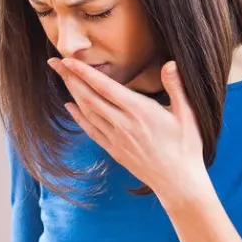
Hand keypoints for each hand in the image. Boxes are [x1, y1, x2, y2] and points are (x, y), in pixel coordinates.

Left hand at [50, 58, 208, 199]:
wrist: (178, 182)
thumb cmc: (186, 147)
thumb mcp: (187, 114)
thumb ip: (176, 87)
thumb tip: (170, 63)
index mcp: (140, 111)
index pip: (106, 87)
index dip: (85, 72)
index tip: (69, 60)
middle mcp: (123, 124)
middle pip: (90, 97)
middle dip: (71, 78)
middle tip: (54, 62)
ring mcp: (116, 139)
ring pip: (88, 112)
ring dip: (73, 93)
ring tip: (62, 77)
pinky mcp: (114, 150)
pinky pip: (91, 130)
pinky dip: (78, 117)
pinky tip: (70, 106)